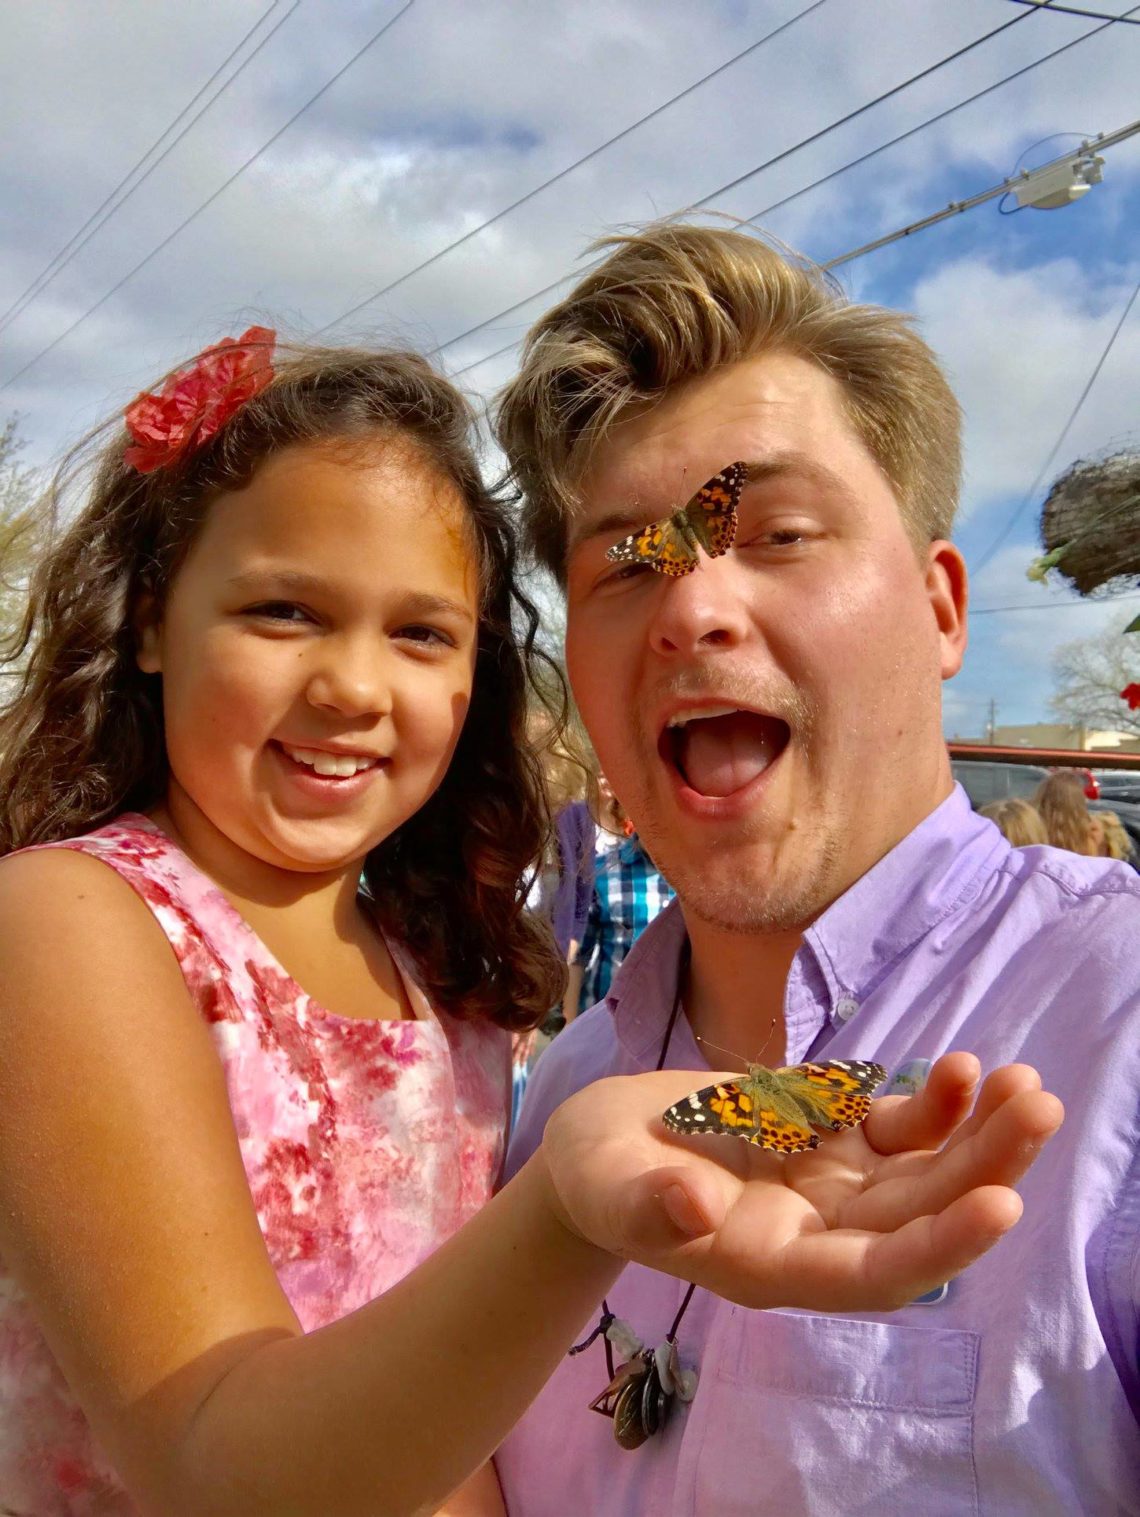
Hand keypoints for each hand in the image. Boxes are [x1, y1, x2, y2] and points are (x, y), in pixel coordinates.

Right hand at [541, 1053, 1061, 1311]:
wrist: (603, 1149)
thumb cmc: (596, 1177)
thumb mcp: (605, 1188)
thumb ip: (646, 1205)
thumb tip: (690, 1206)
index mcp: (771, 1264)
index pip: (873, 1271)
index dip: (939, 1244)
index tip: (999, 1205)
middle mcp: (817, 1234)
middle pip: (919, 1216)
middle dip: (984, 1169)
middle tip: (1038, 1109)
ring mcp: (830, 1185)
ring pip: (923, 1172)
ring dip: (979, 1136)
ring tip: (1027, 1086)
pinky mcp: (829, 1138)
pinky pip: (895, 1130)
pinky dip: (935, 1105)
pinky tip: (964, 1071)